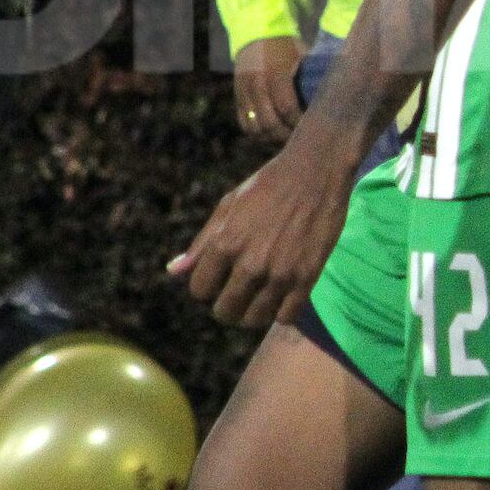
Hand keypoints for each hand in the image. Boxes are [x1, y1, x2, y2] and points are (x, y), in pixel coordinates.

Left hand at [169, 125, 359, 328]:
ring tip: (259, 298)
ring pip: (254, 319)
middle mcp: (250, 263)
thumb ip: (202, 243)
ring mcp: (280, 273)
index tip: (220, 279)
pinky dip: (281, 312)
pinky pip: (287, 316)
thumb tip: (174, 271)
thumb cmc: (267, 186)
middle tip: (238, 294)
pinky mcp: (307, 276)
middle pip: (225, 311)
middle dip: (227, 305)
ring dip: (253, 313)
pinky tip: (282, 297)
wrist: (315, 171)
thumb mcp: (227, 207)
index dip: (207, 286)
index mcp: (225, 244)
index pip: (200, 290)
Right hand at [232, 35, 305, 144]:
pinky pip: (244, 123)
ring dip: (271, 137)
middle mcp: (257, 84)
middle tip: (301, 139)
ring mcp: (244, 91)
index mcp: (276, 74)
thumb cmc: (288, 48)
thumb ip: (313, 78)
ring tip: (287, 139)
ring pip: (255, 127)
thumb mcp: (303, 58)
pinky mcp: (237, 97)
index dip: (300, 123)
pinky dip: (257, 133)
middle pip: (270, 123)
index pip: (288, 108)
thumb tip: (333, 98)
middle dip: (286, 135)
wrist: (257, 34)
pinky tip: (272, 135)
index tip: (313, 128)